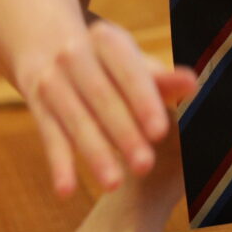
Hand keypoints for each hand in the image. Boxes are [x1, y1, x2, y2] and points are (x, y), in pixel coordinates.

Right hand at [15, 18, 196, 196]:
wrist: (50, 47)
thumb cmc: (111, 65)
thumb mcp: (135, 65)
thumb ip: (163, 80)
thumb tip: (192, 84)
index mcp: (106, 39)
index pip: (127, 70)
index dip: (143, 100)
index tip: (160, 132)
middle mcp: (74, 55)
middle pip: (101, 97)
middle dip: (123, 132)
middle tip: (145, 165)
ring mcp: (52, 81)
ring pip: (75, 120)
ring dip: (94, 153)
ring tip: (114, 184)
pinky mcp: (39, 107)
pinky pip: (50, 138)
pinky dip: (58, 164)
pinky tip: (66, 191)